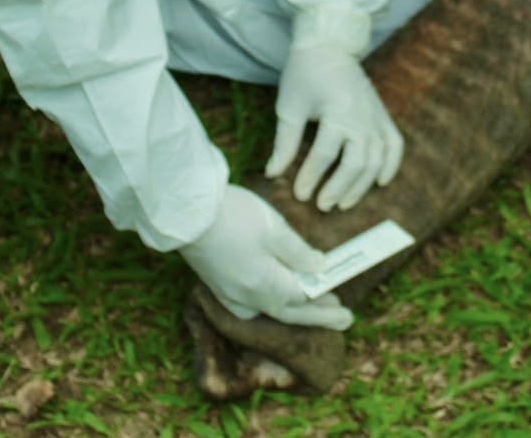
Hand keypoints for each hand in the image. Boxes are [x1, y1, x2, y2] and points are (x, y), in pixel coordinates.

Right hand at [178, 185, 353, 328]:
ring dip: (294, 310)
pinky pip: (249, 306)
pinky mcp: (217, 285)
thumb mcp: (275, 230)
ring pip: (269, 310)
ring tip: (316, 306)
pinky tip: (273, 300)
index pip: (303, 302)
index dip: (326, 306)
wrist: (185, 211)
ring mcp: (229, 294)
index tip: (345, 312)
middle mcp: (247, 299)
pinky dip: (269, 305)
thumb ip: (299, 254)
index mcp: (266, 287)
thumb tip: (320, 269)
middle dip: (317, 316)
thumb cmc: (233, 216)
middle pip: (288, 312)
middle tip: (343, 320)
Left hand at [265, 43, 404, 210]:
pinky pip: (395, 144)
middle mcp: (362, 116)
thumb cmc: (304, 74)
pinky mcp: (382, 114)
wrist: (328, 46)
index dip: (311, 177)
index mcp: (337, 111)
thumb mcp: (290, 107)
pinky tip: (380, 183)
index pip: (325, 154)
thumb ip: (285, 143)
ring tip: (343, 203)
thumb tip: (273, 174)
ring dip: (361, 185)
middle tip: (322, 205)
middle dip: (339, 188)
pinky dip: (391, 165)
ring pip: (376, 160)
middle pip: (356, 163)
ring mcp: (376, 116)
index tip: (299, 195)